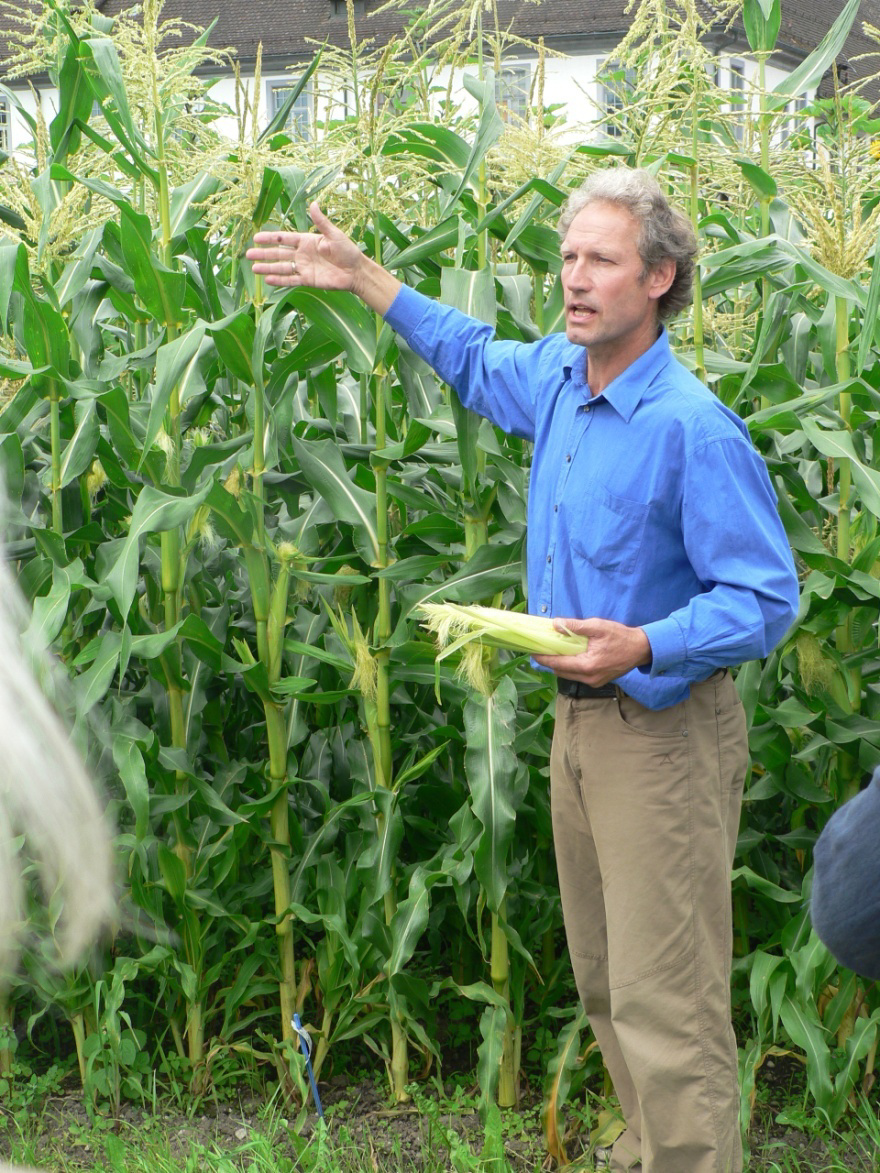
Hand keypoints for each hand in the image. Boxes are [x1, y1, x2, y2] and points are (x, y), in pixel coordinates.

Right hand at [246, 203, 400, 313]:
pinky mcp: (308, 280)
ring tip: (254, 269)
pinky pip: (291, 280)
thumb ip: (321, 222)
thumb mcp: (334, 234)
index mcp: (306, 241)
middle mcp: (302, 254)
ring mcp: (304, 268)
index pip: (284, 238)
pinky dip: (280, 280)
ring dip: (268, 268)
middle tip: (248, 254)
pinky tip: (268, 280)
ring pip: (282, 267)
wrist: (356, 271)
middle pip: (279, 253)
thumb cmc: (347, 250)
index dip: (270, 238)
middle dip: (264, 254)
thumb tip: (313, 204)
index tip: (256, 237)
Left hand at [533, 617, 651, 686]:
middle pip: (561, 672)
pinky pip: (578, 675)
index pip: (558, 664)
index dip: (544, 658)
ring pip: (569, 675)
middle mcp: (589, 677)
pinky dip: (570, 667)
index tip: (532, 651)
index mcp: (588, 665)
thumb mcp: (598, 626)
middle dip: (549, 662)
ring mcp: (594, 681)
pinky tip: (568, 656)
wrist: (641, 649)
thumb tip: (555, 624)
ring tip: (552, 652)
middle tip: (540, 650)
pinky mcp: (598, 681)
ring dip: (560, 665)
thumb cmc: (621, 636)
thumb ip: (575, 626)